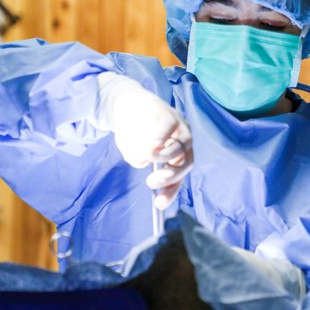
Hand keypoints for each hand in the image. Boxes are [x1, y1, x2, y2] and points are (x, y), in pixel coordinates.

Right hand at [98, 73, 193, 208]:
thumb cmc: (131, 131)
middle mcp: (182, 140)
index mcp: (177, 153)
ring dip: (164, 156)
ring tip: (148, 157)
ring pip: (182, 145)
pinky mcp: (167, 112)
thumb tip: (141, 161)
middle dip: (172, 175)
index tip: (158, 205)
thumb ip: (138, 157)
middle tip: (152, 182)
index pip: (179, 175)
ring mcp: (177, 125)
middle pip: (187, 161)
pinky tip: (151, 145)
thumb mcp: (133, 151)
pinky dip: (161, 138)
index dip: (171, 191)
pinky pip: (169, 126)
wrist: (123, 104)